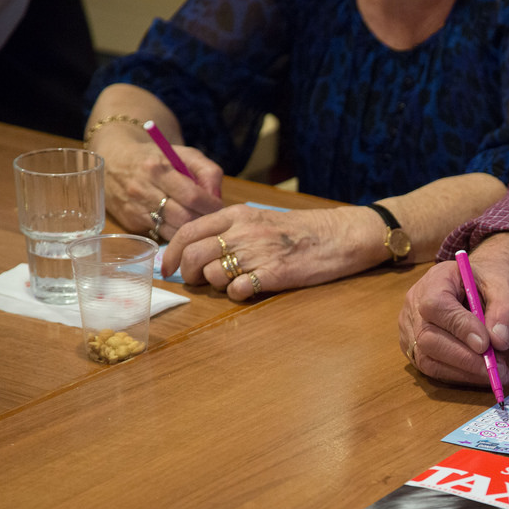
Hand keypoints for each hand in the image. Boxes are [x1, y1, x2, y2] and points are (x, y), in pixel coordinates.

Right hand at [99, 138, 223, 239]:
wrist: (116, 161)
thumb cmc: (157, 157)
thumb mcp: (184, 154)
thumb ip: (207, 171)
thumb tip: (216, 197)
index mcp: (157, 168)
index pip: (192, 196)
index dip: (211, 206)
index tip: (221, 207)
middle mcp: (143, 189)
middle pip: (184, 217)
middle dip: (203, 221)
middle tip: (213, 219)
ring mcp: (135, 208)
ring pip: (173, 232)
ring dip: (192, 231)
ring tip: (200, 223)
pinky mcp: (132, 222)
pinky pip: (162, 235)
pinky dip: (177, 234)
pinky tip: (183, 226)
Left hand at [160, 204, 387, 300]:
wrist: (339, 236)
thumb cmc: (302, 230)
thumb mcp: (262, 217)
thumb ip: (233, 228)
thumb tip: (202, 248)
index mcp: (238, 215)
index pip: (189, 231)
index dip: (172, 253)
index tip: (169, 267)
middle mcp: (243, 232)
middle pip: (195, 255)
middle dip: (189, 273)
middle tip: (197, 281)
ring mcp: (257, 253)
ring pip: (213, 275)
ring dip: (216, 285)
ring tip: (232, 282)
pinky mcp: (273, 275)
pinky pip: (238, 291)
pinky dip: (237, 294)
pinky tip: (249, 289)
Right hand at [398, 234, 508, 385]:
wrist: (480, 283)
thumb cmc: (490, 281)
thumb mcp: (504, 285)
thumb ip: (505, 310)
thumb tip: (500, 341)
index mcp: (435, 280)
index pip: (436, 306)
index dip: (459, 327)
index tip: (486, 344)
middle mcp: (415, 305)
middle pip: (428, 338)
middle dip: (464, 359)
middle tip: (496, 368)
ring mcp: (411, 328)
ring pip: (427, 359)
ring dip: (463, 371)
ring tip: (494, 371)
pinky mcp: (414, 348)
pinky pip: (431, 368)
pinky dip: (458, 375)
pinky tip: (480, 373)